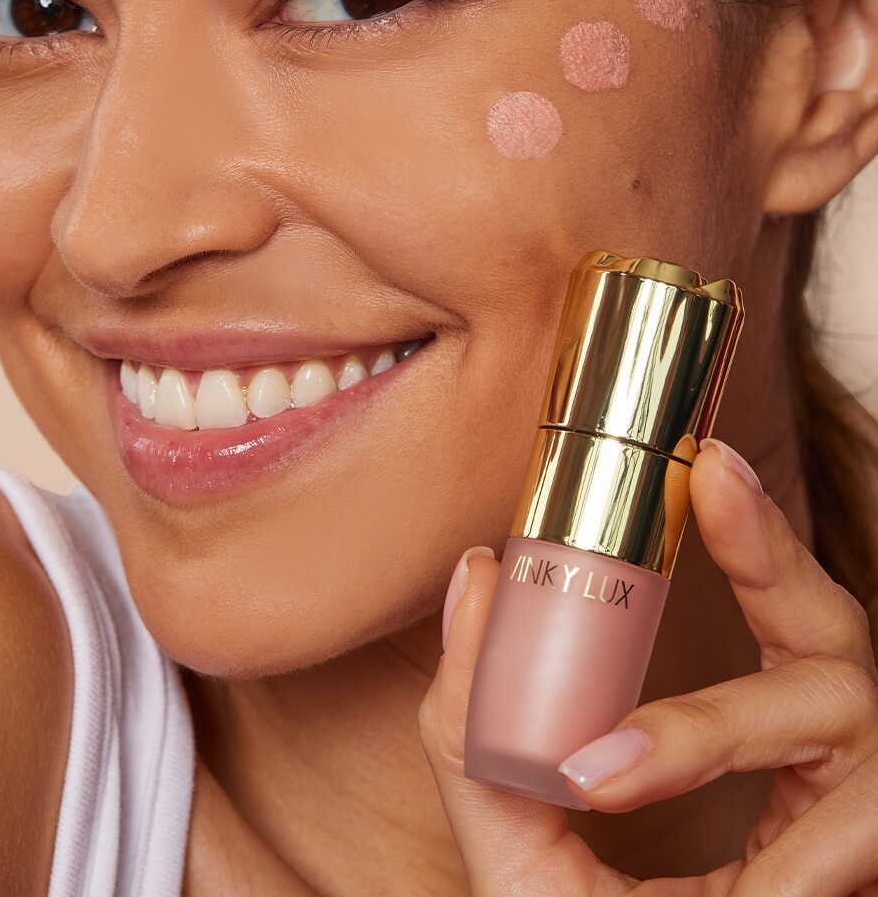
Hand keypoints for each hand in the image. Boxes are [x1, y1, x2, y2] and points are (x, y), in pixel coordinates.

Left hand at [418, 438, 877, 895]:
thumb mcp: (533, 856)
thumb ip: (484, 737)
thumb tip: (471, 578)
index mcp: (776, 757)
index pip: (784, 620)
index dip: (758, 532)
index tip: (704, 455)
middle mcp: (841, 775)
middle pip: (840, 638)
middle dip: (777, 555)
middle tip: (709, 479)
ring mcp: (869, 824)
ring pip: (838, 718)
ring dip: (710, 731)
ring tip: (600, 774)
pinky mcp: (875, 865)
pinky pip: (851, 844)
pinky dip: (788, 863)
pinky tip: (740, 881)